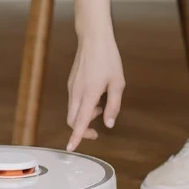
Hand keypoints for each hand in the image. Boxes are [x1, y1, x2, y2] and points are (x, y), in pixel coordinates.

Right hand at [66, 33, 124, 151]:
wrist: (93, 39)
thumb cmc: (108, 59)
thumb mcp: (118, 83)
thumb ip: (114, 106)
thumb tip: (109, 124)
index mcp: (89, 94)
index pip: (79, 121)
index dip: (75, 137)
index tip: (70, 149)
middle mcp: (77, 93)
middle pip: (72, 120)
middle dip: (81, 129)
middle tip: (96, 131)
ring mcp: (72, 87)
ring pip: (73, 111)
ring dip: (84, 116)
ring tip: (102, 107)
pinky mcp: (72, 83)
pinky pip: (74, 101)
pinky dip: (83, 106)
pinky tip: (96, 97)